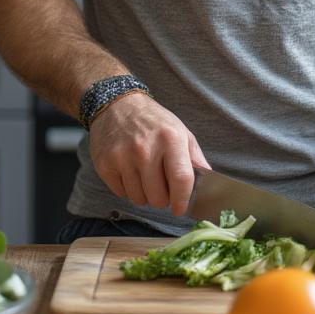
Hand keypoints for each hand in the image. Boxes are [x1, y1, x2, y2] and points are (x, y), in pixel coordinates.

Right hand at [89, 93, 210, 216]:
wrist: (117, 104)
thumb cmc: (153, 121)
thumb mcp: (180, 131)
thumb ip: (195, 158)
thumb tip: (209, 182)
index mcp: (170, 139)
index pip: (181, 180)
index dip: (182, 200)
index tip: (180, 208)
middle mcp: (145, 148)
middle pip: (158, 197)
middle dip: (162, 198)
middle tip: (161, 185)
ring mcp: (123, 157)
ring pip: (139, 199)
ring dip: (144, 194)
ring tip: (144, 175)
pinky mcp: (105, 164)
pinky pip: (121, 194)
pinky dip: (127, 188)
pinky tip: (129, 171)